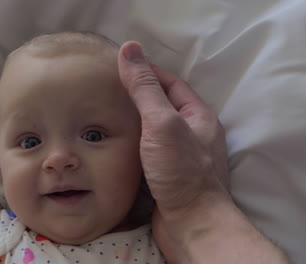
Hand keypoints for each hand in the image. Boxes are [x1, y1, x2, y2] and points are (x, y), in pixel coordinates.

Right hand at [118, 41, 288, 263]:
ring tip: (107, 115)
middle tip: (109, 90)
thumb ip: (145, 88)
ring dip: (135, 123)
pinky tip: (117, 145)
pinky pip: (150, 153)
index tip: (122, 65)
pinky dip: (135, 145)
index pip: (171, 83)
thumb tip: (130, 49)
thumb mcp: (162, 122)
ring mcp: (182, 158)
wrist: (192, 225)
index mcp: (198, 117)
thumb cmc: (181, 171)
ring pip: (156, 132)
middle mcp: (193, 135)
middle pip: (163, 107)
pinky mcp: (169, 177)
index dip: (148, 71)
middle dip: (139, 96)